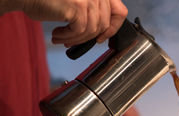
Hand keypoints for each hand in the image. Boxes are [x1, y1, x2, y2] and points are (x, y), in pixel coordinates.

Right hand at [5, 0, 127, 46]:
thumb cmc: (48, 0)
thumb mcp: (79, 3)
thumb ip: (94, 12)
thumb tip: (104, 32)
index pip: (120, 11)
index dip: (113, 28)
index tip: (103, 37)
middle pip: (104, 24)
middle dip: (89, 37)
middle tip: (76, 40)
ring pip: (92, 30)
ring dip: (76, 38)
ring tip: (63, 38)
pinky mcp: (78, 6)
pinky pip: (80, 31)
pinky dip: (69, 37)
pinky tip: (58, 35)